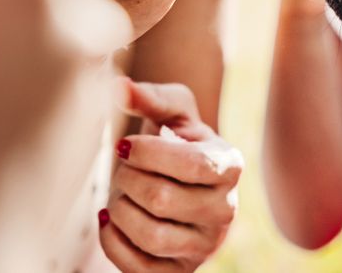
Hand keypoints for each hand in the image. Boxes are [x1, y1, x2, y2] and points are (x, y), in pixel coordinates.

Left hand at [100, 79, 242, 271]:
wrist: (183, 179)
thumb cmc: (177, 137)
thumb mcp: (173, 109)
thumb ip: (149, 95)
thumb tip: (118, 88)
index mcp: (229, 165)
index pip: (191, 164)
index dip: (148, 153)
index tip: (125, 145)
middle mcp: (226, 210)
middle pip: (163, 200)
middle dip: (128, 179)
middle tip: (123, 168)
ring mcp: (205, 246)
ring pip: (151, 236)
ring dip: (120, 209)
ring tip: (119, 193)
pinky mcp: (181, 271)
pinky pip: (139, 269)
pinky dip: (113, 242)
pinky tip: (111, 219)